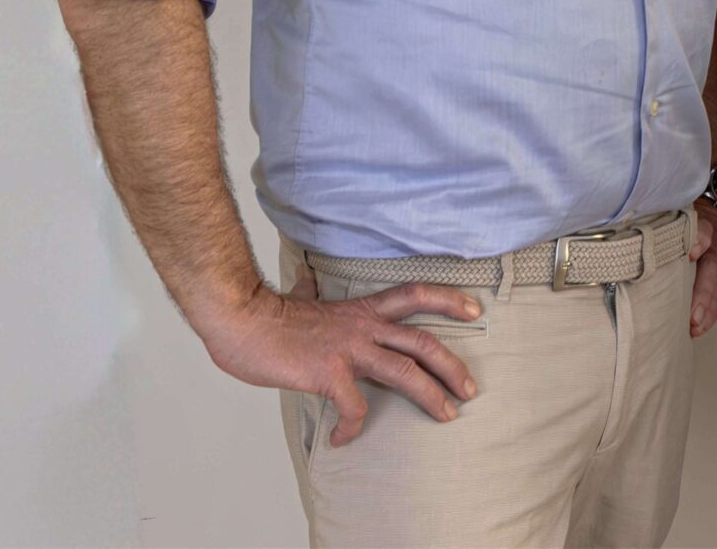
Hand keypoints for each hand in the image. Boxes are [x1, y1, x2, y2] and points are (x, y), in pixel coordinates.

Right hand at [196, 278, 480, 446]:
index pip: (415, 295)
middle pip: (422, 342)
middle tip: (470, 388)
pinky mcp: (328, 373)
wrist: (241, 321)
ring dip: (430, 395)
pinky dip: (353, 425)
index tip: (476, 309)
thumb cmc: (268, 316)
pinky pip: (353, 406)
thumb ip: (314, 293)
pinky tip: (344, 437)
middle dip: (452, 366)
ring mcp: (348, 350)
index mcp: (362, 310)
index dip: (448, 300)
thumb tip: (306, 279)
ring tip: (447, 414)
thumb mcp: (303, 299)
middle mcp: (363, 327)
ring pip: (404, 371)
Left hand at [688, 201, 716, 337]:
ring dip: (709, 314)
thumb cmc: (703, 218)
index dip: (702, 291)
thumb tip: (692, 252)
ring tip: (695, 330)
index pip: (710, 268)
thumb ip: (697, 232)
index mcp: (716, 244)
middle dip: (706, 307)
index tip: (693, 309)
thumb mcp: (696, 217)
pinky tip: (700, 327)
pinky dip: (712, 313)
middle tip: (693, 325)